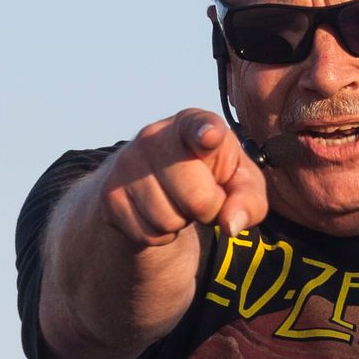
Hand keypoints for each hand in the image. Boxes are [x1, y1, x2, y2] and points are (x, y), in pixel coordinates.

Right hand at [98, 109, 268, 246]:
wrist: (153, 183)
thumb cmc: (209, 177)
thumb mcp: (240, 183)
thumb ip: (248, 200)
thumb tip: (231, 224)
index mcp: (192, 123)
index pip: (198, 126)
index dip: (206, 133)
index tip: (209, 137)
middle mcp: (154, 136)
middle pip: (197, 198)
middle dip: (208, 210)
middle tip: (203, 198)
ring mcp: (127, 165)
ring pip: (169, 221)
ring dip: (181, 223)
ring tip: (177, 202)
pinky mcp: (110, 195)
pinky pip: (148, 234)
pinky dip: (160, 235)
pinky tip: (158, 213)